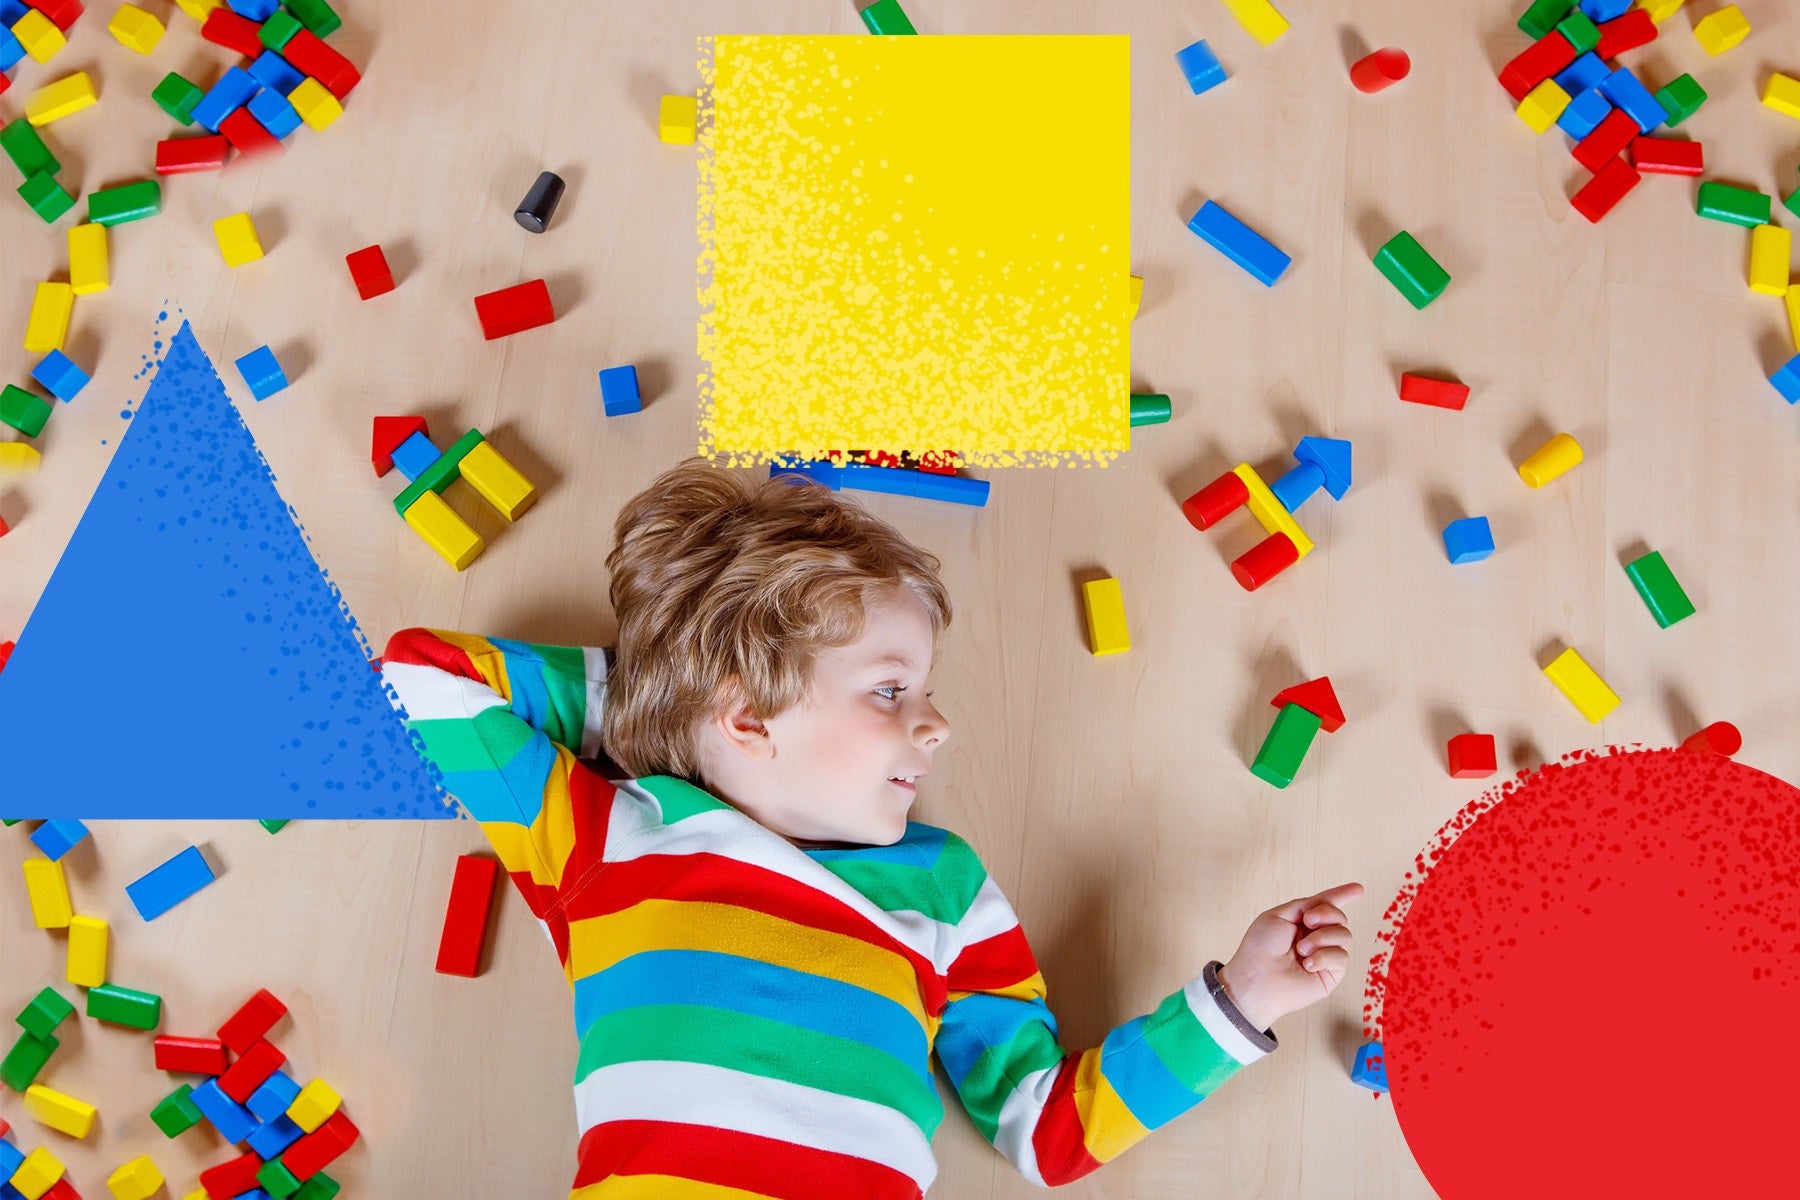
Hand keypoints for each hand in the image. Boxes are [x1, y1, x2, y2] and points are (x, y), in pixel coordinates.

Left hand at [1217, 882, 1364, 1032]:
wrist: (1256, 978)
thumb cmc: (1260, 948)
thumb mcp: (1278, 915)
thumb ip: (1305, 905)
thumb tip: (1326, 900)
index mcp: (1302, 922)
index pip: (1326, 905)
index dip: (1342, 895)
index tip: (1358, 888)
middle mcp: (1316, 937)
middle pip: (1339, 917)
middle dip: (1326, 914)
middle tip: (1307, 922)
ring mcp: (1325, 956)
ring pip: (1345, 935)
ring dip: (1321, 938)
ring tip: (1301, 949)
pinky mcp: (1331, 974)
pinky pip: (1341, 957)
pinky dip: (1323, 957)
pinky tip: (1307, 965)